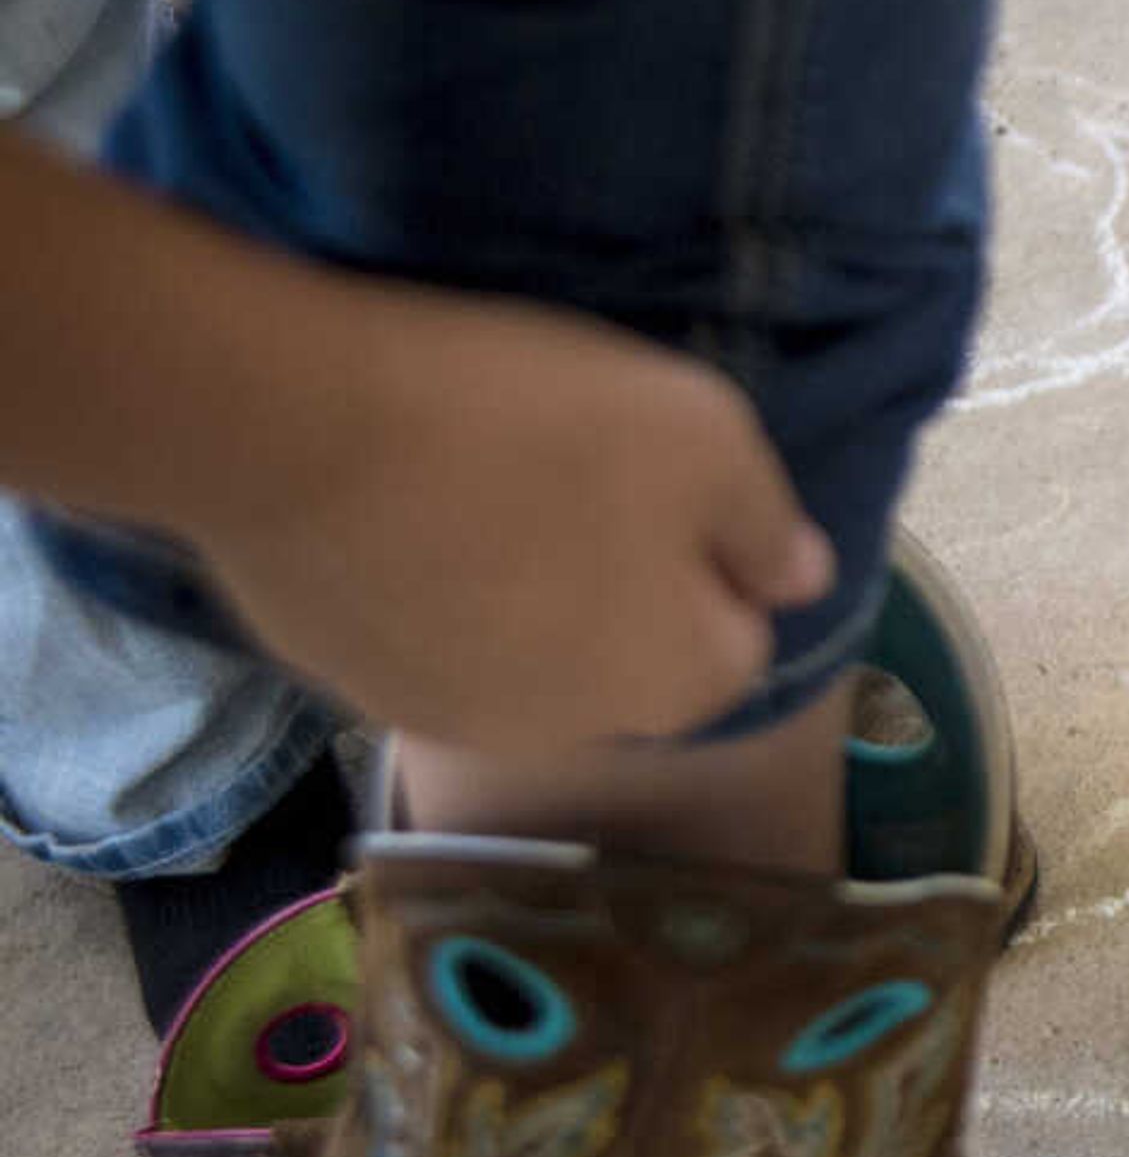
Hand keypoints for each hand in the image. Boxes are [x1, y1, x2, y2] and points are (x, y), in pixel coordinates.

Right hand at [195, 284, 833, 752]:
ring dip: (518, 595)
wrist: (297, 427)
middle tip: (568, 475)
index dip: (712, 558)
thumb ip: (766, 521)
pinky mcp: (343, 684)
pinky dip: (423, 592)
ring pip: (521, 655)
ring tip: (477, 488)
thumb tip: (802, 581)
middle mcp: (571, 732)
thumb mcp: (703, 433)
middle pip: (627, 656)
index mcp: (677, 684)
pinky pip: (420, 639)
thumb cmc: (534, 424)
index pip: (735, 639)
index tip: (662, 481)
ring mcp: (447, 717)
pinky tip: (397, 514)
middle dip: (618, 585)